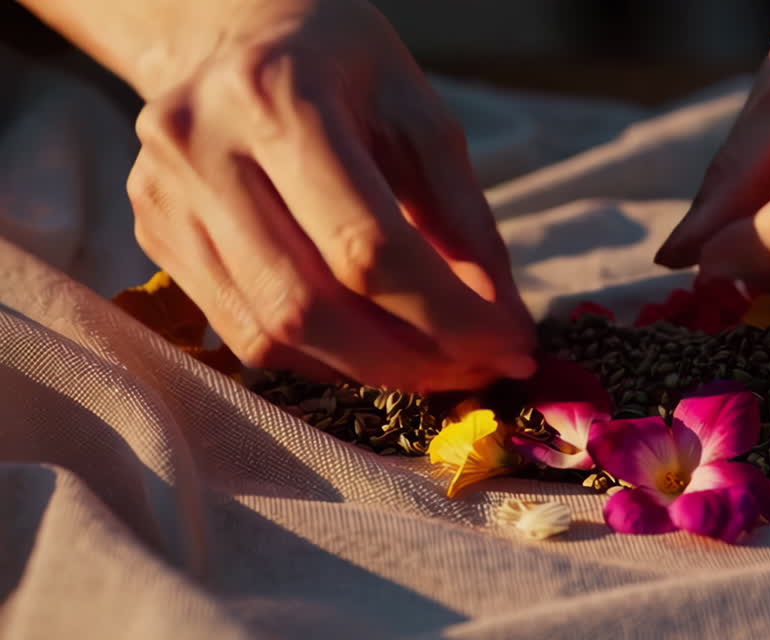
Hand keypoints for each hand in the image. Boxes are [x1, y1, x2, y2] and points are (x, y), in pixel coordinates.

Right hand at [123, 0, 533, 390]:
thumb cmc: (344, 68)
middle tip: (475, 370)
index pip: (367, 247)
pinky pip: (243, 333)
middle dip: (409, 357)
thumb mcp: (420, 118)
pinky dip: (321, 358)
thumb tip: (500, 322)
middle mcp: (200, 148)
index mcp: (276, 98)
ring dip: (368, 369)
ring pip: (270, 333)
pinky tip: (372, 347)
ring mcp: (164, 197)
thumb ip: (463, 219)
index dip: (448, 315)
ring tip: (433, 365)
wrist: (238, 32)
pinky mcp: (155, 234)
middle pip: (310, 305)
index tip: (510, 346)